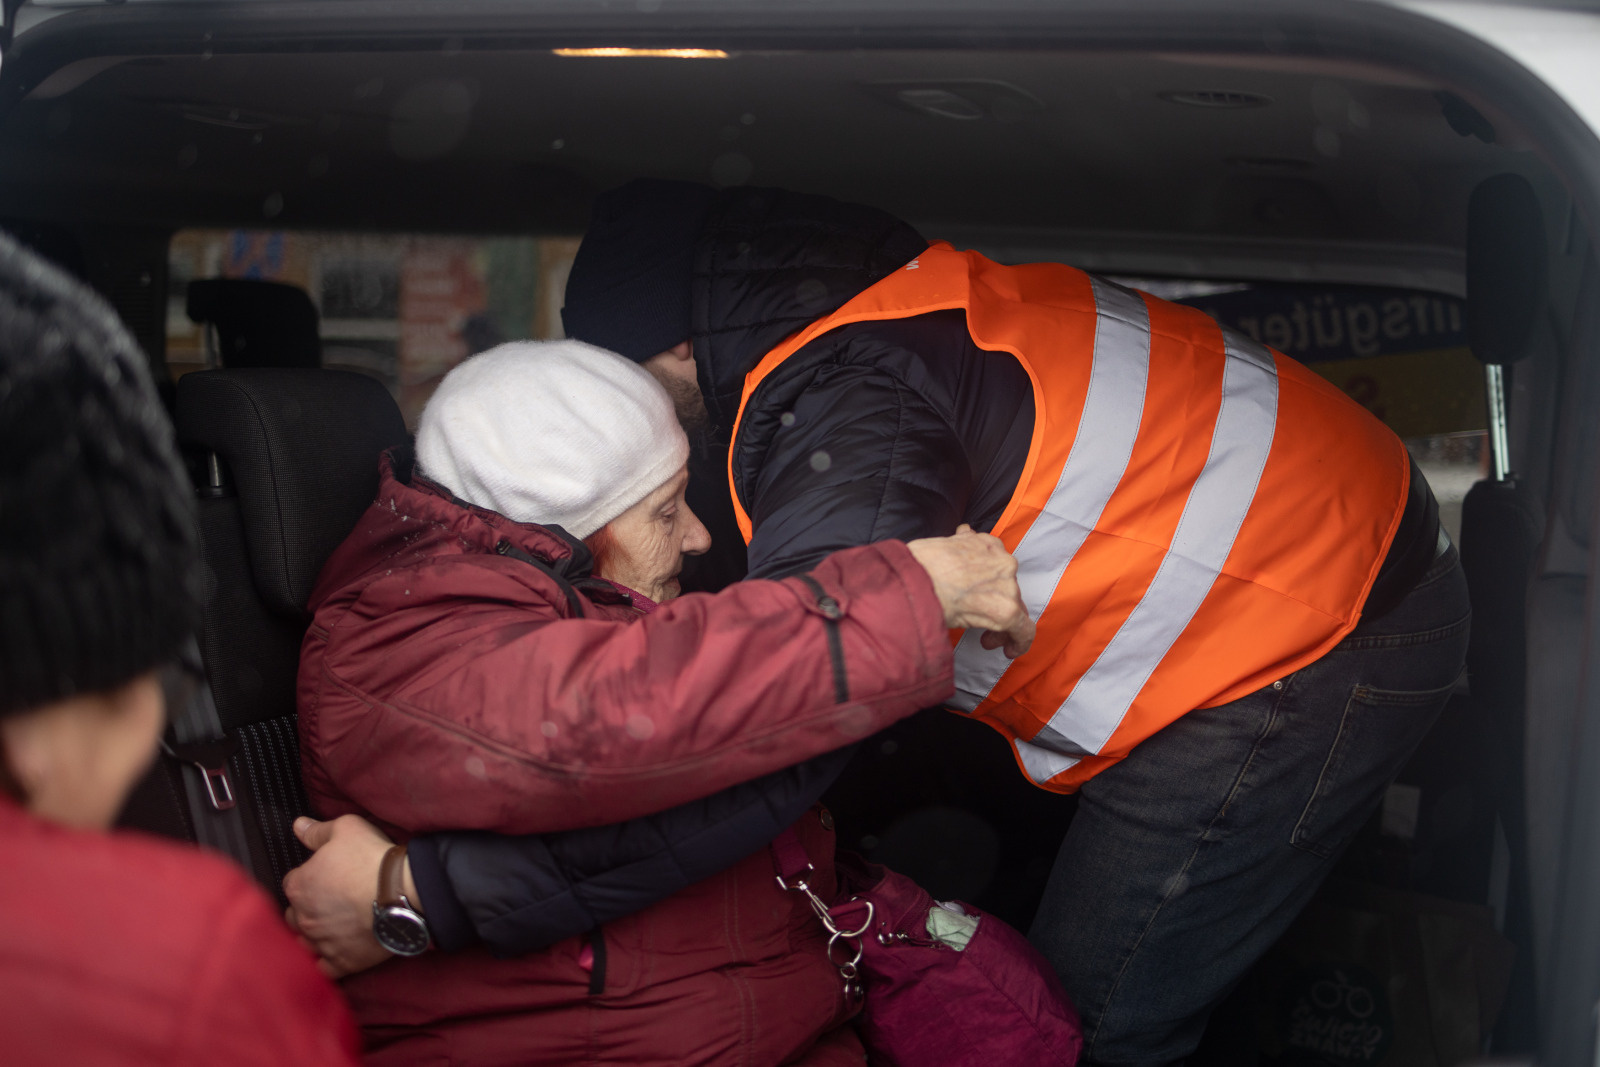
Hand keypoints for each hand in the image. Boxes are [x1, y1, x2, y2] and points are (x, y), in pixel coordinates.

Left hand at [282, 814, 401, 978]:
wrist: (404, 894)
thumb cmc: (373, 860)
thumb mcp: (347, 829)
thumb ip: (317, 831)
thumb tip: (298, 826)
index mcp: (299, 886)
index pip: (293, 882)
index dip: (309, 877)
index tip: (325, 876)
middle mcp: (303, 917)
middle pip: (294, 915)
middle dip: (307, 909)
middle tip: (330, 900)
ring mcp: (321, 942)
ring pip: (304, 943)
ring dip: (313, 936)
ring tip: (333, 927)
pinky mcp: (340, 962)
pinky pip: (322, 968)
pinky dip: (325, 961)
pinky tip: (335, 952)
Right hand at [906, 525, 1034, 657]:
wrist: (914, 581)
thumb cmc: (918, 565)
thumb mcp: (943, 543)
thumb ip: (961, 542)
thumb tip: (965, 535)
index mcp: (988, 544)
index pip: (1000, 567)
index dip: (992, 585)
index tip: (982, 597)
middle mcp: (1003, 562)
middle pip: (1010, 590)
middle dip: (996, 606)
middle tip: (981, 622)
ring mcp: (1007, 586)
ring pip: (1015, 610)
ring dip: (1002, 626)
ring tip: (985, 639)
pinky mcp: (1006, 611)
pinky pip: (1024, 631)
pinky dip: (1019, 642)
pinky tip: (1009, 651)